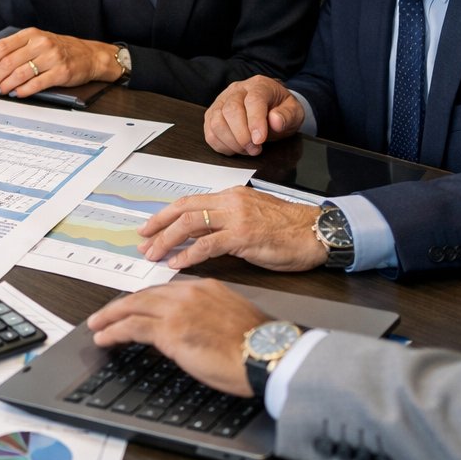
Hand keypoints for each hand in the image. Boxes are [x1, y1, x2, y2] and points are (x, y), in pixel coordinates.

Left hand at [0, 28, 119, 97]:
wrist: (90, 55)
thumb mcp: (36, 40)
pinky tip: (16, 94)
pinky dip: (23, 91)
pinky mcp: (61, 72)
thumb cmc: (60, 49)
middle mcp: (41, 43)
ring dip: (6, 85)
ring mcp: (52, 57)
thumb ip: (12, 46)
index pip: (2, 46)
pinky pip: (36, 84)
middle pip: (9, 62)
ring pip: (20, 74)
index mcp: (31, 34)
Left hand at [87, 279, 269, 396]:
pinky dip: (113, 331)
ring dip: (110, 317)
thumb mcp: (230, 319)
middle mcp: (188, 293)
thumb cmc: (258, 346)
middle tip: (104, 314)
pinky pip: (132, 327)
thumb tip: (191, 330)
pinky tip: (104, 338)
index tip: (132, 306)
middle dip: (120, 305)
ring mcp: (177, 310)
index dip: (144, 300)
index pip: (164, 290)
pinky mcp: (169, 331)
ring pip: (132, 307)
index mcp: (205, 287)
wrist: (267, 354)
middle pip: (144, 295)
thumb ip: (208, 316)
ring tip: (97, 325)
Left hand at [136, 186, 324, 271]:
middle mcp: (230, 202)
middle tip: (142, 242)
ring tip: (154, 255)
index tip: (149, 228)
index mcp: (231, 196)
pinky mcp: (244, 236)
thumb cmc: (290, 230)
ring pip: (190, 223)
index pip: (189, 201)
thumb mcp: (253, 218)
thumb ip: (228, 222)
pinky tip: (177, 263)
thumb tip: (203, 236)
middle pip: (183, 209)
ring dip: (167, 240)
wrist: (318, 232)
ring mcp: (237, 217)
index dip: (165, 215)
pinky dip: (189, 254)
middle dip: (158, 226)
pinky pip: (208, 244)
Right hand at [202, 75, 304, 155]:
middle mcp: (237, 90)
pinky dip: (221, 145)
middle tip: (255, 149)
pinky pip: (209, 132)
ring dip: (231, 142)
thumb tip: (275, 121)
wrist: (272, 108)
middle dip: (242, 136)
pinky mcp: (212, 114)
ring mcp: (221, 101)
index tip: (260, 140)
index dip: (255, 122)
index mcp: (259, 85)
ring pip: (216, 122)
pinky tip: (235, 148)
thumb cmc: (281, 110)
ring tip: (247, 149)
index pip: (253, 100)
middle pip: (231, 110)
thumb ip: (287, 116)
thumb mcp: (294, 112)